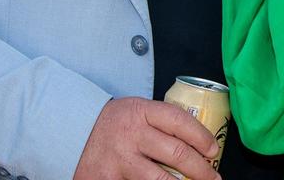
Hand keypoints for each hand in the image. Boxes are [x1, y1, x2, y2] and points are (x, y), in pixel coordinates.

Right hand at [73, 97, 220, 179]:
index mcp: (141, 111)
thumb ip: (160, 122)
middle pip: (177, 154)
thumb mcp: (136, 111)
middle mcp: (132, 134)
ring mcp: (120, 160)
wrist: (69, 131)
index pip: (180, 121)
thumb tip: (197, 141)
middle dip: (202, 169)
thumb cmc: (112, 123)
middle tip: (214, 177)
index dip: (202, 137)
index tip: (213, 150)